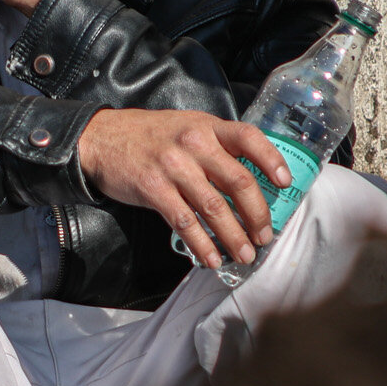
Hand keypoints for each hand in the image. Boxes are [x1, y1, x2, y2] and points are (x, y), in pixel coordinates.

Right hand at [76, 109, 290, 268]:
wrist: (101, 138)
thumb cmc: (149, 136)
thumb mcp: (186, 127)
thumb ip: (214, 147)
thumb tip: (247, 181)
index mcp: (207, 127)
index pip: (249, 138)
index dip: (271, 160)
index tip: (285, 183)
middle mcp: (194, 143)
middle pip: (238, 181)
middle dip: (257, 214)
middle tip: (264, 236)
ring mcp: (173, 166)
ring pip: (214, 207)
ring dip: (233, 236)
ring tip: (245, 254)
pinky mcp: (153, 188)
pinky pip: (184, 222)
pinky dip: (201, 244)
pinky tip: (211, 259)